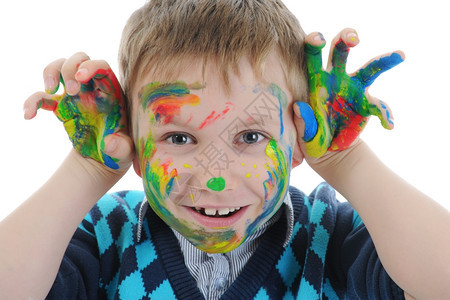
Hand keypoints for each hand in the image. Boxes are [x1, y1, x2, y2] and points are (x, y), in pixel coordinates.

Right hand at [24, 52, 132, 169]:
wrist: (103, 158)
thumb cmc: (121, 150)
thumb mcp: (126, 151)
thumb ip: (121, 147)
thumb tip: (109, 143)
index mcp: (111, 92)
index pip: (101, 66)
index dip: (90, 66)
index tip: (81, 77)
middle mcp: (93, 88)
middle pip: (79, 60)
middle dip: (70, 68)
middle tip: (71, 92)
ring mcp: (75, 95)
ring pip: (60, 67)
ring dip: (51, 72)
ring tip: (50, 91)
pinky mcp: (60, 107)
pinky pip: (42, 97)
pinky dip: (32, 101)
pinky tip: (29, 115)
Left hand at [294, 28, 403, 157]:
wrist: (328, 152)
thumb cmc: (311, 137)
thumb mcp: (303, 132)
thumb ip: (302, 120)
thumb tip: (299, 107)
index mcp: (316, 80)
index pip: (313, 56)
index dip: (314, 43)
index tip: (318, 39)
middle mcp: (336, 79)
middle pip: (341, 52)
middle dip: (346, 38)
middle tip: (353, 38)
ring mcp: (354, 89)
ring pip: (370, 68)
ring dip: (384, 60)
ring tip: (399, 55)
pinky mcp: (366, 105)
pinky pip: (379, 106)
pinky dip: (385, 115)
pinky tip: (389, 125)